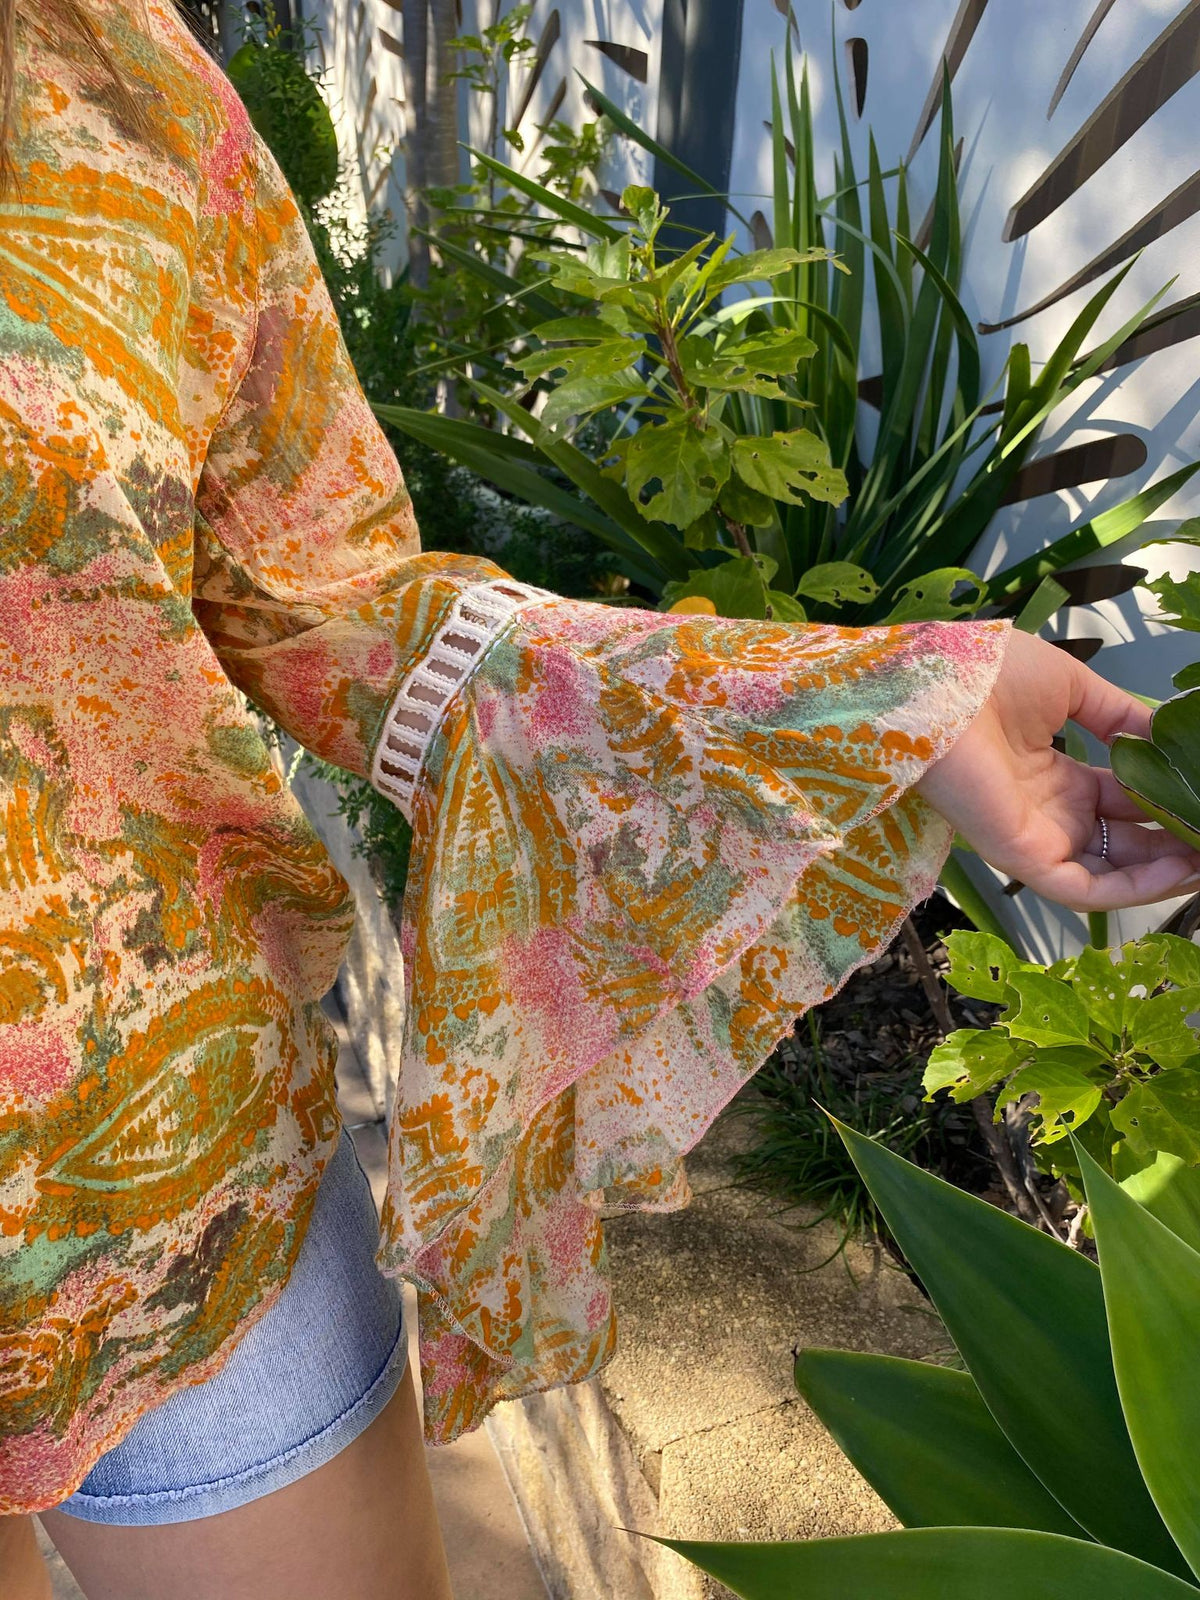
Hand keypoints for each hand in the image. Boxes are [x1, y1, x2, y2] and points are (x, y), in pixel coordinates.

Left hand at [914, 630, 1199, 911]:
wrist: (934, 686)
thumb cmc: (987, 677)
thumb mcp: (1070, 687)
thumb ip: (1119, 715)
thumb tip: (1164, 733)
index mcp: (1054, 771)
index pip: (1122, 800)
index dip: (1167, 803)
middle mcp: (1048, 810)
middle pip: (1123, 841)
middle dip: (1176, 842)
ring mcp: (1035, 836)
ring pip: (1111, 873)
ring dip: (1166, 871)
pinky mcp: (1021, 856)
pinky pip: (1085, 889)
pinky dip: (1135, 888)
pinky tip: (1181, 870)